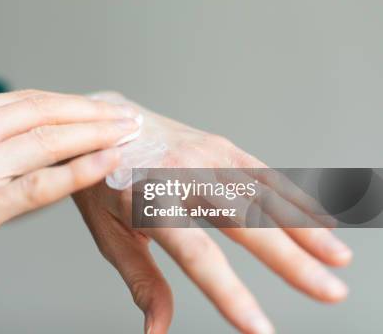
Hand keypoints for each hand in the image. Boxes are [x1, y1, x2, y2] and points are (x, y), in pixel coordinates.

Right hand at [0, 65, 141, 312]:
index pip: (22, 100)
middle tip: (125, 114)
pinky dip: (77, 171)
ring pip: (46, 141)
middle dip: (90, 112)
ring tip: (129, 133)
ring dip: (95, 135)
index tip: (93, 107)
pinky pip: (37, 185)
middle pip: (42, 112)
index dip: (65, 102)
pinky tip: (106, 163)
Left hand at [74, 93, 351, 333]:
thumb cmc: (102, 184)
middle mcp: (181, 175)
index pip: (196, 255)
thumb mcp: (109, 234)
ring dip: (305, 228)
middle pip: (244, 222)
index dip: (229, 293)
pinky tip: (320, 219)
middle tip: (330, 293)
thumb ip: (140, 279)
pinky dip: (294, 197)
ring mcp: (204, 156)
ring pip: (263, 195)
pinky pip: (263, 173)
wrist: (100, 124)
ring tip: (338, 261)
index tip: (259, 329)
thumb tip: (157, 330)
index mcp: (148, 203)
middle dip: (291, 262)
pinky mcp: (218, 145)